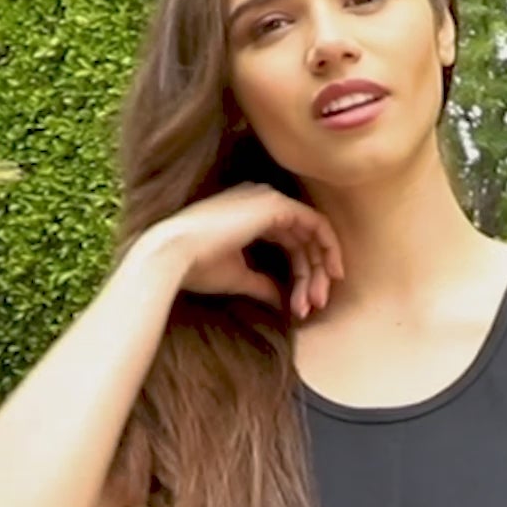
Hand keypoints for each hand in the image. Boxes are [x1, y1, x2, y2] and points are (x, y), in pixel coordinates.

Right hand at [151, 182, 344, 319]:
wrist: (174, 255)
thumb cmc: (197, 267)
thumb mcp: (237, 277)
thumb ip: (263, 284)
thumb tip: (282, 301)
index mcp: (250, 215)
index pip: (288, 242)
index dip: (302, 273)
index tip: (307, 302)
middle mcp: (262, 202)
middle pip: (302, 239)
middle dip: (312, 275)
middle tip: (316, 305)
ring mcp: (269, 200)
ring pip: (311, 234)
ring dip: (319, 269)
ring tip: (317, 300)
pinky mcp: (275, 206)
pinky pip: (315, 224)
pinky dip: (327, 247)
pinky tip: (332, 273)